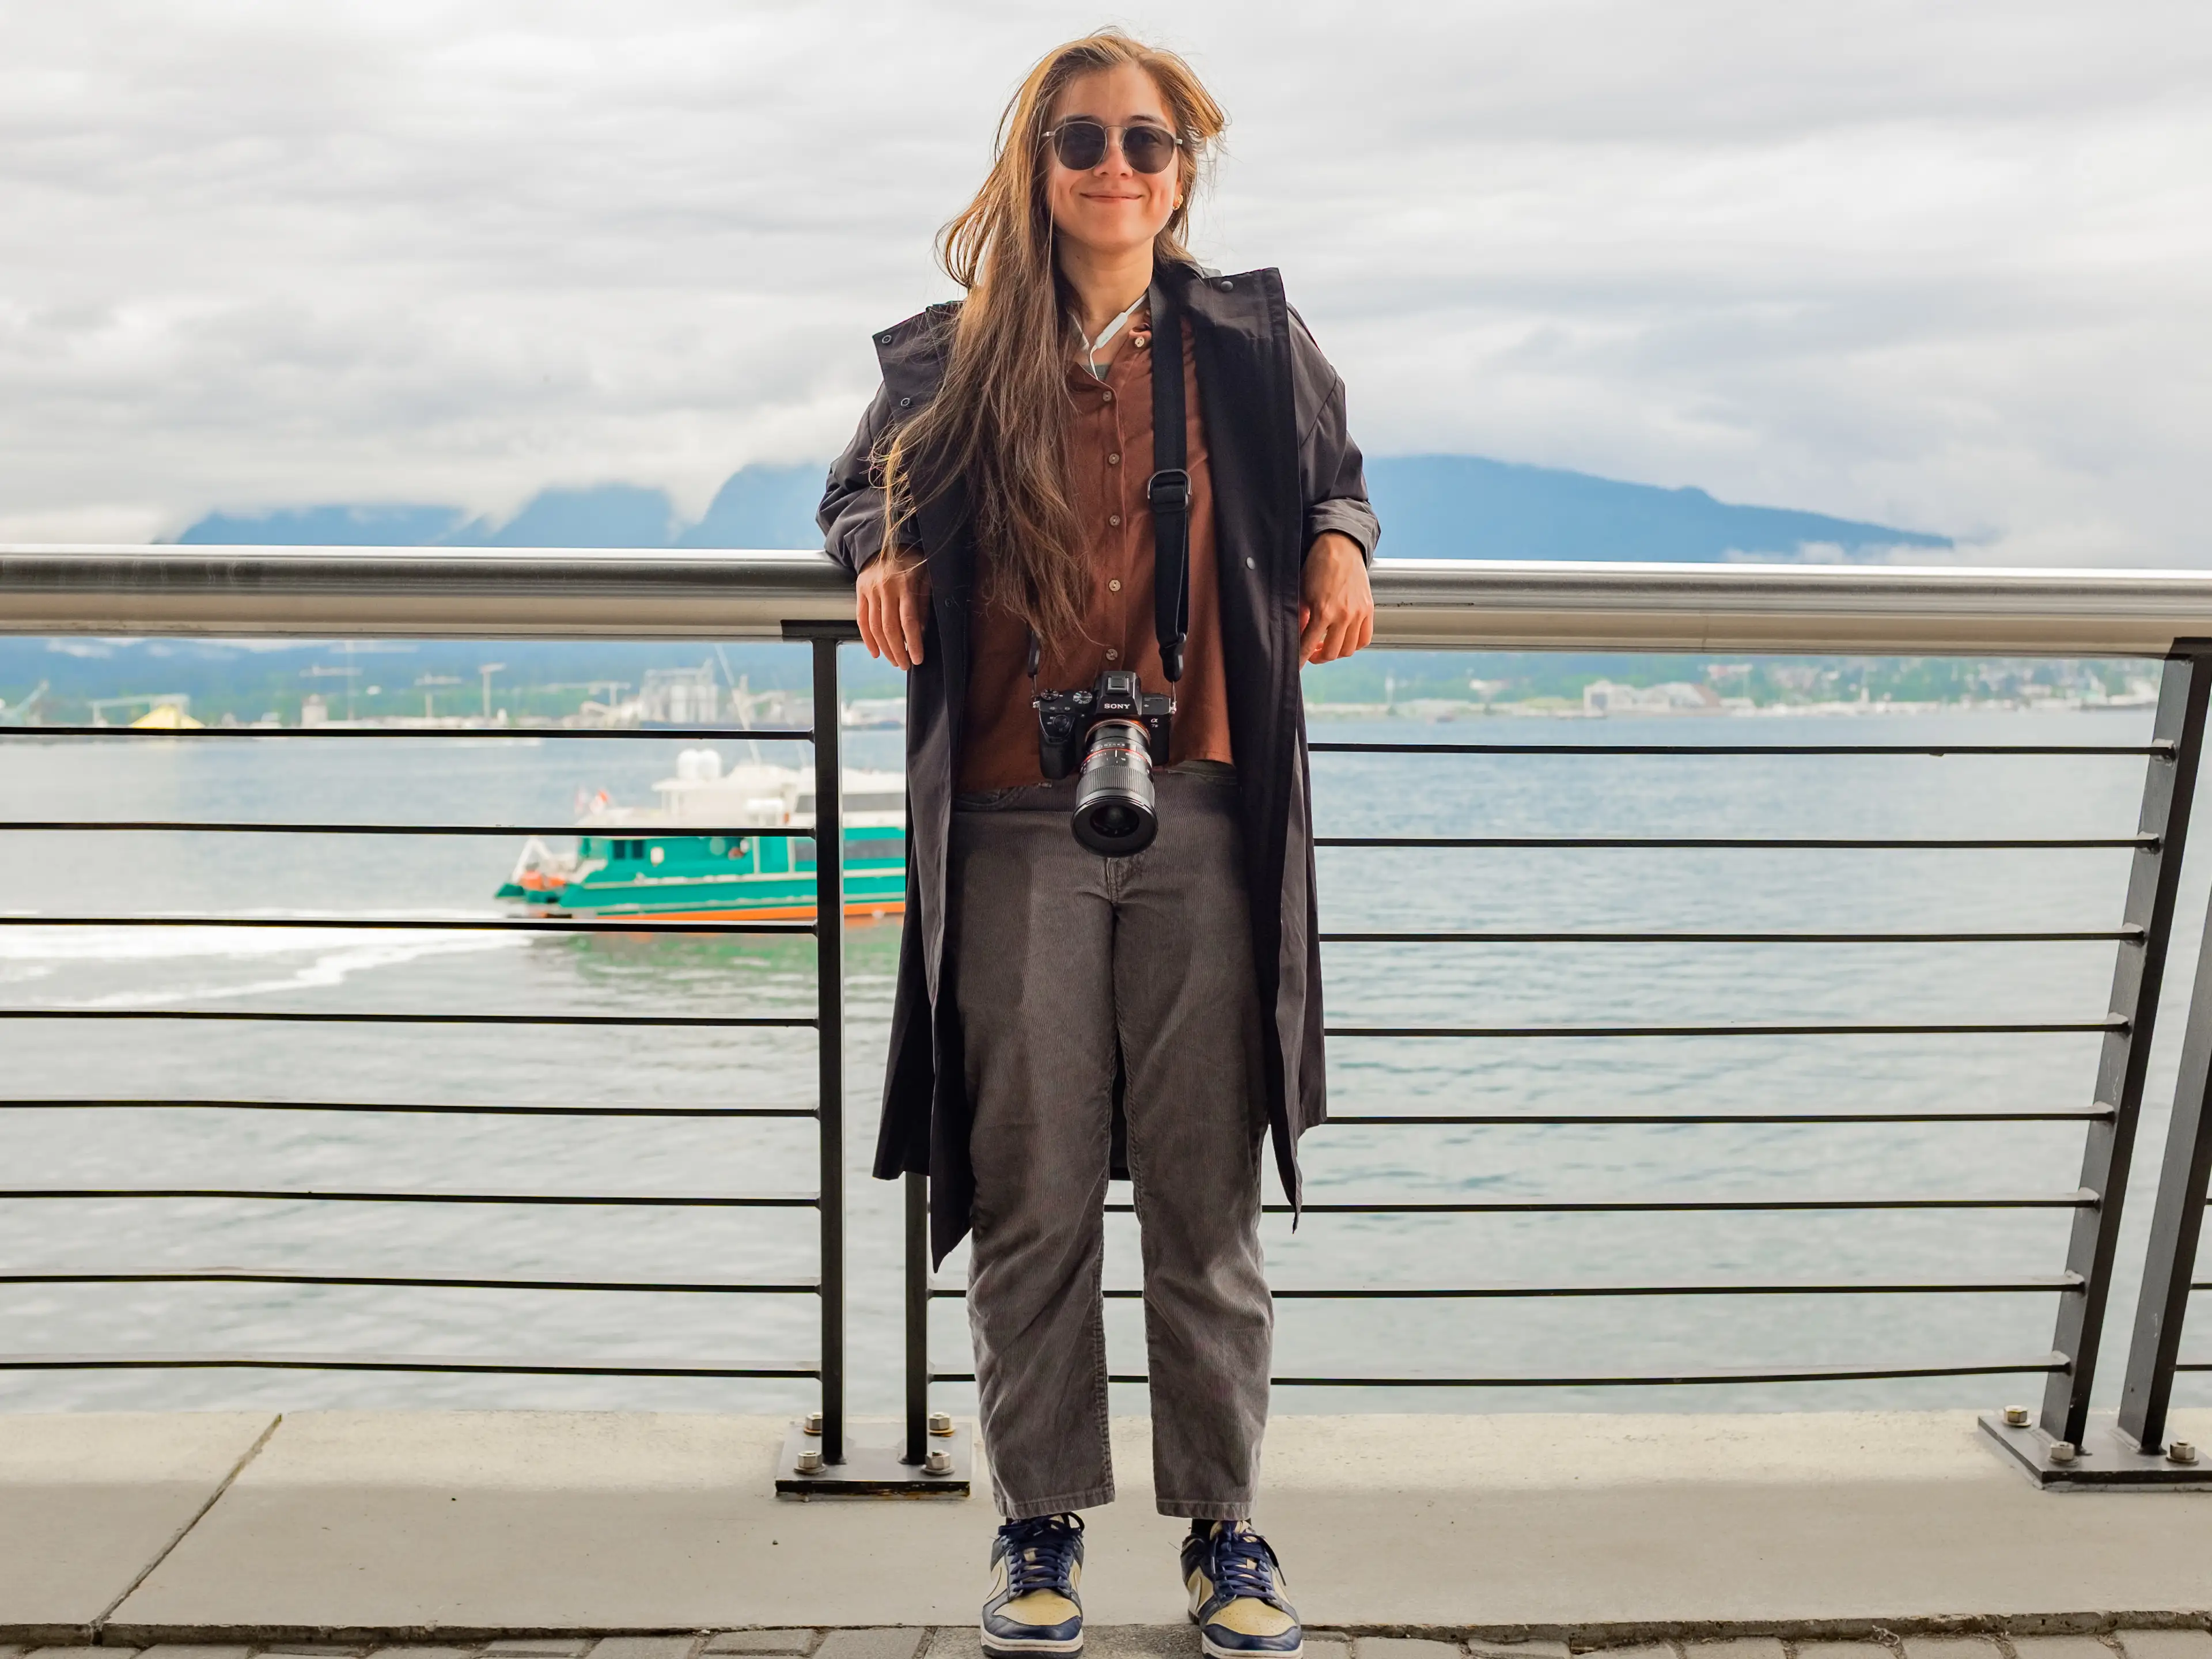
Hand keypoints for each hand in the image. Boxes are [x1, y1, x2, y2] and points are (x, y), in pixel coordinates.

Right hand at [856, 547, 929, 668]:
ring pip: (875, 627)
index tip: (918, 659)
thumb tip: (920, 633)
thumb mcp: (926, 577)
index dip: (912, 642)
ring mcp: (870, 590)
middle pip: (889, 628)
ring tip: (894, 661)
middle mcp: (885, 588)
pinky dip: (867, 639)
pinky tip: (875, 652)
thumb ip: (924, 604)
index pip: (908, 620)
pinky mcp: (860, 592)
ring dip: (884, 649)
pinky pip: (862, 620)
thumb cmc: (913, 561)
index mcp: (905, 584)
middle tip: (905, 665)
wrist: (885, 542)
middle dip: (898, 651)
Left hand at [1298, 531, 1373, 663]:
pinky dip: (1354, 644)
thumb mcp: (1302, 592)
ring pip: (1349, 649)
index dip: (1301, 658)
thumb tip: (1299, 636)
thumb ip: (1301, 617)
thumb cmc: (1318, 566)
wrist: (1340, 547)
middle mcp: (1344, 615)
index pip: (1309, 645)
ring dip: (1336, 652)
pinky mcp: (1369, 610)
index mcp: (1323, 611)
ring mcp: (1359, 613)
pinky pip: (1364, 638)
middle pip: (1332, 653)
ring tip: (1326, 645)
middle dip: (1319, 657)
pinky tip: (1344, 639)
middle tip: (1311, 652)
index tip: (1297, 665)